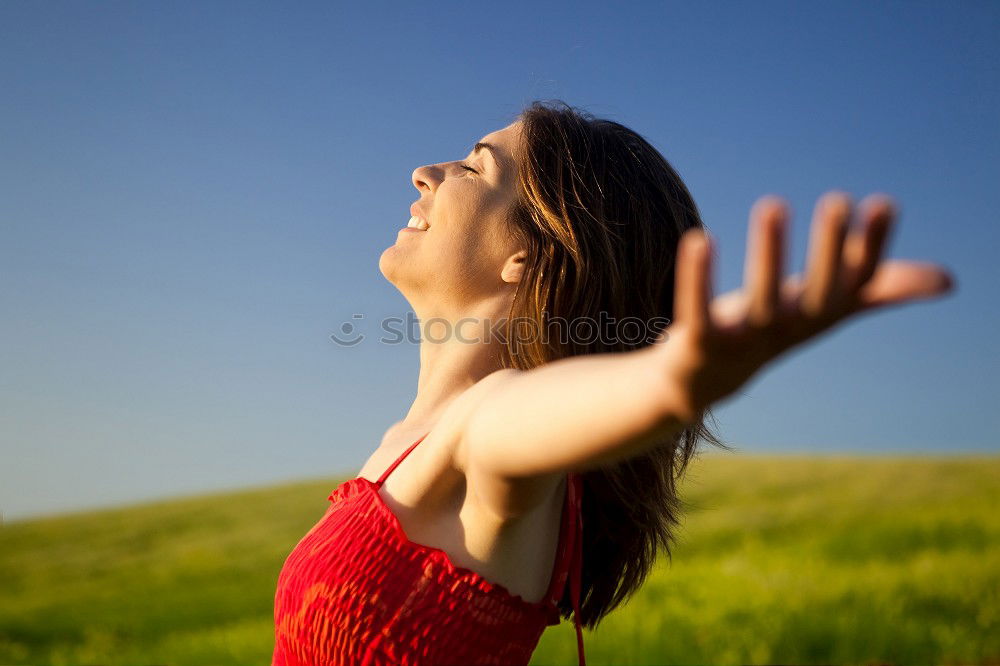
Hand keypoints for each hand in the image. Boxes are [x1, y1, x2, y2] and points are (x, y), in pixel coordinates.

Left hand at [658, 191, 954, 422]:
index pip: (854, 281)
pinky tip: (699, 239)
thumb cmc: (773, 328)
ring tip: (773, 203)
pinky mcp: (699, 343)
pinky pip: (698, 311)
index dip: (869, 247)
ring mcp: (744, 340)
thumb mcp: (826, 307)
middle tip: (838, 200)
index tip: (882, 204)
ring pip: (759, 301)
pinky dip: (696, 279)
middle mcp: (789, 329)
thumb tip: (950, 281)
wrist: (706, 381)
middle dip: (829, 250)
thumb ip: (879, 287)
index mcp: (820, 314)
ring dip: (767, 255)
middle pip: (816, 293)